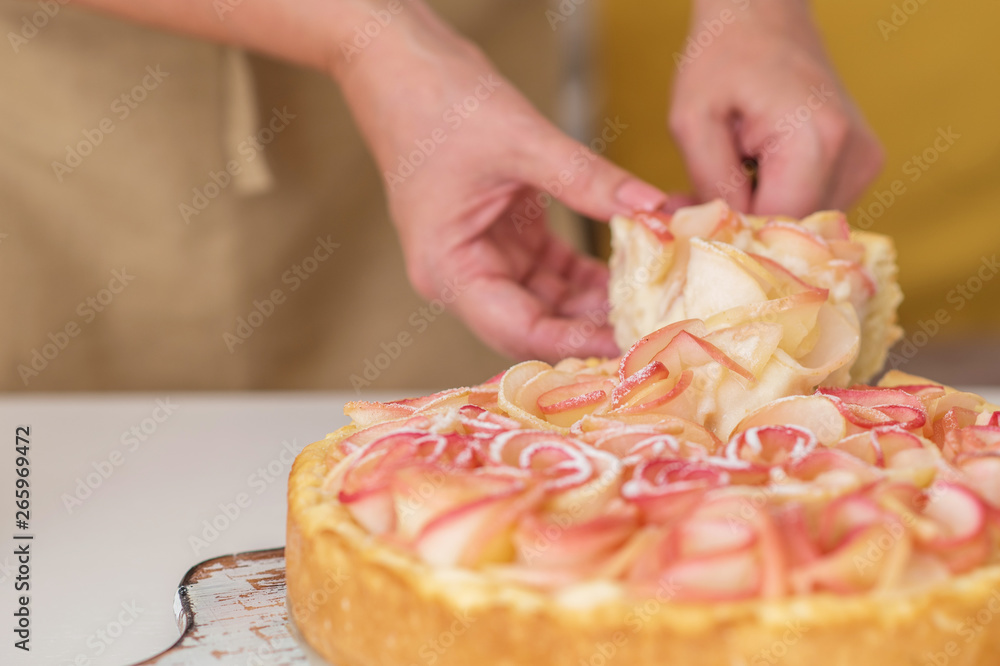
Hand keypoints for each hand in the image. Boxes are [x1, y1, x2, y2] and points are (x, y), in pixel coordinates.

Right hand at [334, 7, 683, 361]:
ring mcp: (482, 259)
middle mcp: (461, 276)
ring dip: (597, 300)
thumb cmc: (435, 102)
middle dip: (593, 326)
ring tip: (653, 295)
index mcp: (448, 269)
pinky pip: (551, 271)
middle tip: (656, 323)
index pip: (519, 330)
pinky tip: (630, 265)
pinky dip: (588, 272)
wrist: (401, 65)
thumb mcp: (522, 141)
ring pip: (549, 302)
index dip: (577, 343)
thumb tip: (653, 209)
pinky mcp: (502, 239)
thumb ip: (588, 180)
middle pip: (536, 324)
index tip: (631, 343)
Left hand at [669, 0, 883, 216]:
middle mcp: (854, 156)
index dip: (733, 235)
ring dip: (762, 215)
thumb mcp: (692, 121)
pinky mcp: (863, 164)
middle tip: (697, 201)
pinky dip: (781, 201)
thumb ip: (707, 184)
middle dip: (744, 228)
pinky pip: (816, 206)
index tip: (695, 222)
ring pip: (805, 226)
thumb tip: (713, 237)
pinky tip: (754, 173)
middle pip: (794, 233)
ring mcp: (865, 162)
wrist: (765, 12)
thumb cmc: (722, 57)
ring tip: (728, 176)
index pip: (776, 227)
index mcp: (816, 141)